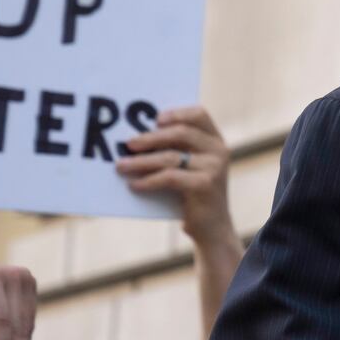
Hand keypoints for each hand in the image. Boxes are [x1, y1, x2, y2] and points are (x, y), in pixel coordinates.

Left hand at [116, 106, 235, 246]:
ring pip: (171, 156)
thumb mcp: (190, 167)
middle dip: (151, 137)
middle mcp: (219, 150)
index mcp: (215, 140)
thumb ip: (176, 149)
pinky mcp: (206, 185)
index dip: (177, 113)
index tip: (155, 119)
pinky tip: (135, 185)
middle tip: (128, 144)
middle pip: (181, 133)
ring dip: (141, 161)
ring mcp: (214, 167)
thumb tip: (135, 138)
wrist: (212, 227)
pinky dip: (149, 181)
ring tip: (121, 166)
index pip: (200, 114)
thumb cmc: (192, 193)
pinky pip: (170, 177)